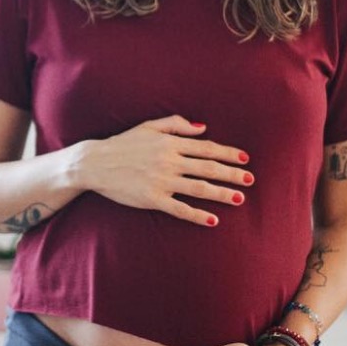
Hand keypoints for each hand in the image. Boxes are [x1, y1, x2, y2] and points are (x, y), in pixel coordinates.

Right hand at [77, 115, 253, 226]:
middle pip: (208, 168)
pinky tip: (213, 220)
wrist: (95, 163)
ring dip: (222, 194)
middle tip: (250, 179)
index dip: (227, 153)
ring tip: (240, 198)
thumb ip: (176, 125)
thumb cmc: (122, 143)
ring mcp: (162, 181)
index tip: (244, 158)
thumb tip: (203, 127)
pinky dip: (197, 215)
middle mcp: (169, 161)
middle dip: (232, 174)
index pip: (206, 148)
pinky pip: (180, 208)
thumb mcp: (149, 127)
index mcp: (170, 144)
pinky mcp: (153, 199)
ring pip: (199, 188)